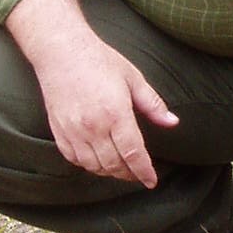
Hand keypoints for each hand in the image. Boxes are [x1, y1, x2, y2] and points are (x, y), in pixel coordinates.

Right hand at [6, 0, 176, 187]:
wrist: (61, 51)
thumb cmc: (100, 61)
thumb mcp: (133, 78)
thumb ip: (153, 104)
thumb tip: (172, 122)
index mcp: (116, 113)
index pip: (133, 153)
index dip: (144, 171)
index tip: (151, 181)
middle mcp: (93, 126)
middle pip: (114, 164)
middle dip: (129, 174)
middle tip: (138, 174)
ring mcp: (73, 131)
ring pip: (94, 166)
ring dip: (109, 172)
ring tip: (120, 168)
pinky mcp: (59, 131)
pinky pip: (74, 159)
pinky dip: (88, 165)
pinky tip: (98, 160)